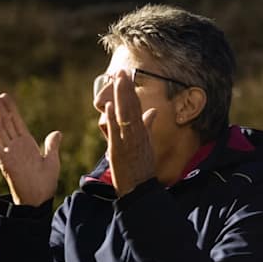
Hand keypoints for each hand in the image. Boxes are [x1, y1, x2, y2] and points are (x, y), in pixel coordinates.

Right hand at [0, 90, 61, 205]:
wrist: (39, 200)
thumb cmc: (45, 183)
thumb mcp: (52, 160)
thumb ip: (51, 145)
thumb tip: (57, 132)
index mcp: (27, 143)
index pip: (17, 121)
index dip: (10, 108)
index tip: (4, 95)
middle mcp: (16, 146)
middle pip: (5, 121)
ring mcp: (9, 153)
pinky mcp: (5, 162)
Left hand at [104, 74, 157, 195]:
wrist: (141, 190)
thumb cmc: (143, 168)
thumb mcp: (148, 144)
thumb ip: (148, 126)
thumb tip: (153, 111)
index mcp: (141, 131)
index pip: (136, 106)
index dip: (130, 90)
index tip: (126, 75)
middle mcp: (136, 134)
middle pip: (131, 107)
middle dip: (125, 88)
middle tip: (121, 71)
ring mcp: (128, 142)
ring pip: (124, 116)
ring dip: (120, 98)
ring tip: (117, 81)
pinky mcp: (118, 151)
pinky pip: (115, 133)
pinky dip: (112, 119)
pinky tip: (109, 107)